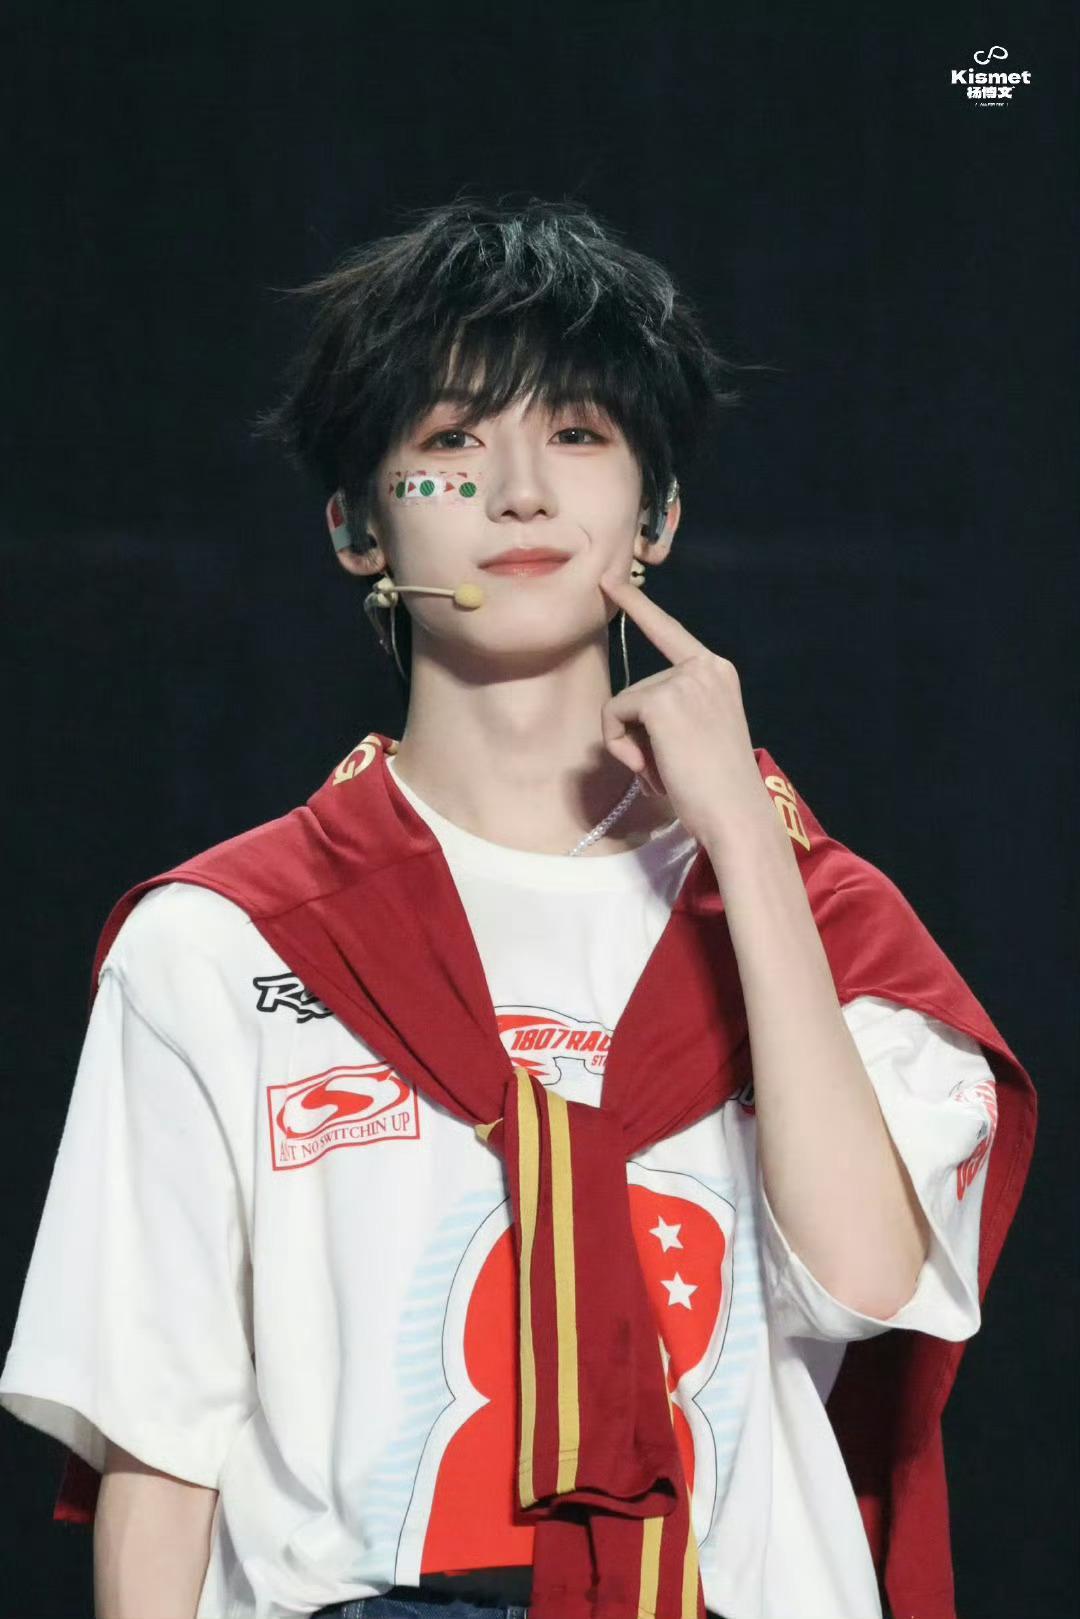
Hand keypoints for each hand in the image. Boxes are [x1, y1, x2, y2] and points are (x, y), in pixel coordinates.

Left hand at [598, 568, 777, 850]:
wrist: (734, 812)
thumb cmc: (715, 787)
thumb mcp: (698, 733)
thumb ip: (670, 713)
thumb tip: (623, 718)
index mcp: (716, 671)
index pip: (669, 631)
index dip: (637, 605)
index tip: (610, 579)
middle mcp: (704, 666)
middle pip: (637, 689)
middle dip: (640, 735)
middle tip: (669, 767)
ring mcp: (682, 681)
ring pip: (624, 706)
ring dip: (632, 746)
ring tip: (666, 771)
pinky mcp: (661, 700)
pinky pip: (615, 716)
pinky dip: (621, 746)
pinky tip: (651, 768)